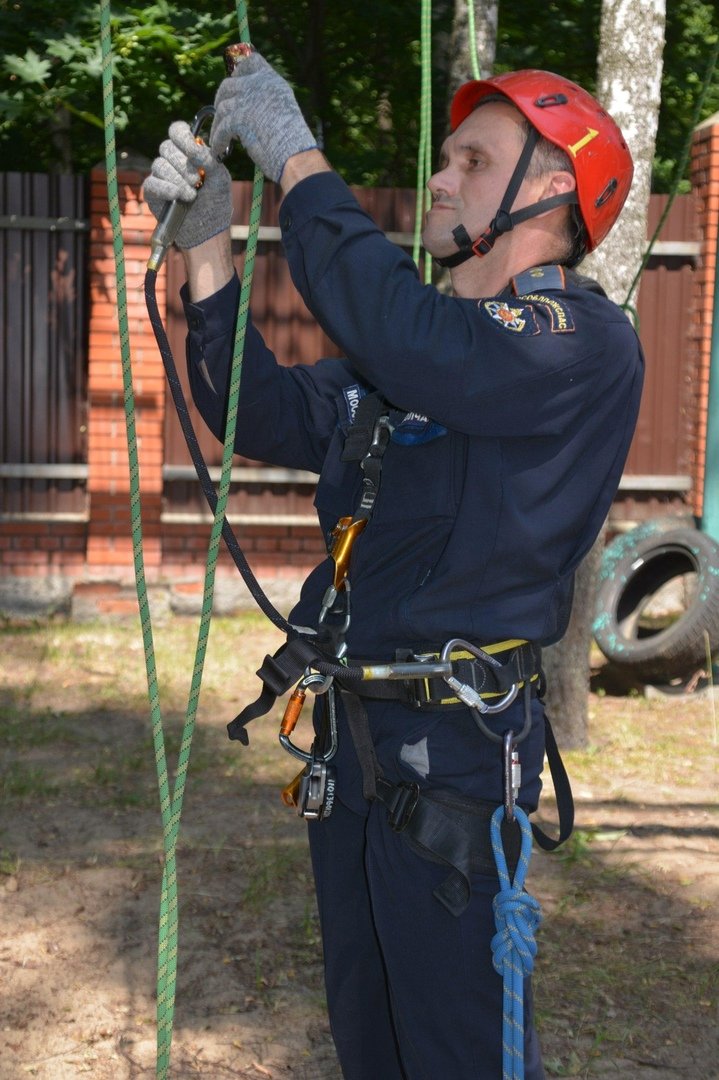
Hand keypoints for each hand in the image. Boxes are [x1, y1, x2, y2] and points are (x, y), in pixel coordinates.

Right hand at [143, 121, 231, 248]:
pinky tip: (177, 195)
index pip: (177, 131)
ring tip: (191, 195)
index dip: (181, 136)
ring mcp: (161, 175)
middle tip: (196, 181)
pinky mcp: (152, 192)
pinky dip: (165, 188)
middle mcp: (172, 160)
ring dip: (177, 180)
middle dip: (183, 164)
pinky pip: (152, 183)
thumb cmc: (215, 202)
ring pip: (159, 165)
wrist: (208, 229)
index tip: (192, 149)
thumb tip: (195, 148)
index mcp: (188, 152)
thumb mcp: (220, 178)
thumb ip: (210, 160)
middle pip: (167, 147)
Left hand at [210, 49, 316, 182]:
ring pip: (222, 109)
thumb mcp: (284, 107)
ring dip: (218, 125)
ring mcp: (247, 101)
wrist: (295, 154)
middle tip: (219, 113)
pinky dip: (218, 141)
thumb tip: (246, 102)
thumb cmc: (293, 139)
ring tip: (219, 139)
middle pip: (228, 85)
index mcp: (271, 80)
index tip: (234, 81)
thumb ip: (266, 98)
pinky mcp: (239, 119)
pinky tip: (218, 151)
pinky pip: (221, 129)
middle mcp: (258, 85)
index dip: (239, 71)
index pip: (251, 62)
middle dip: (221, 99)